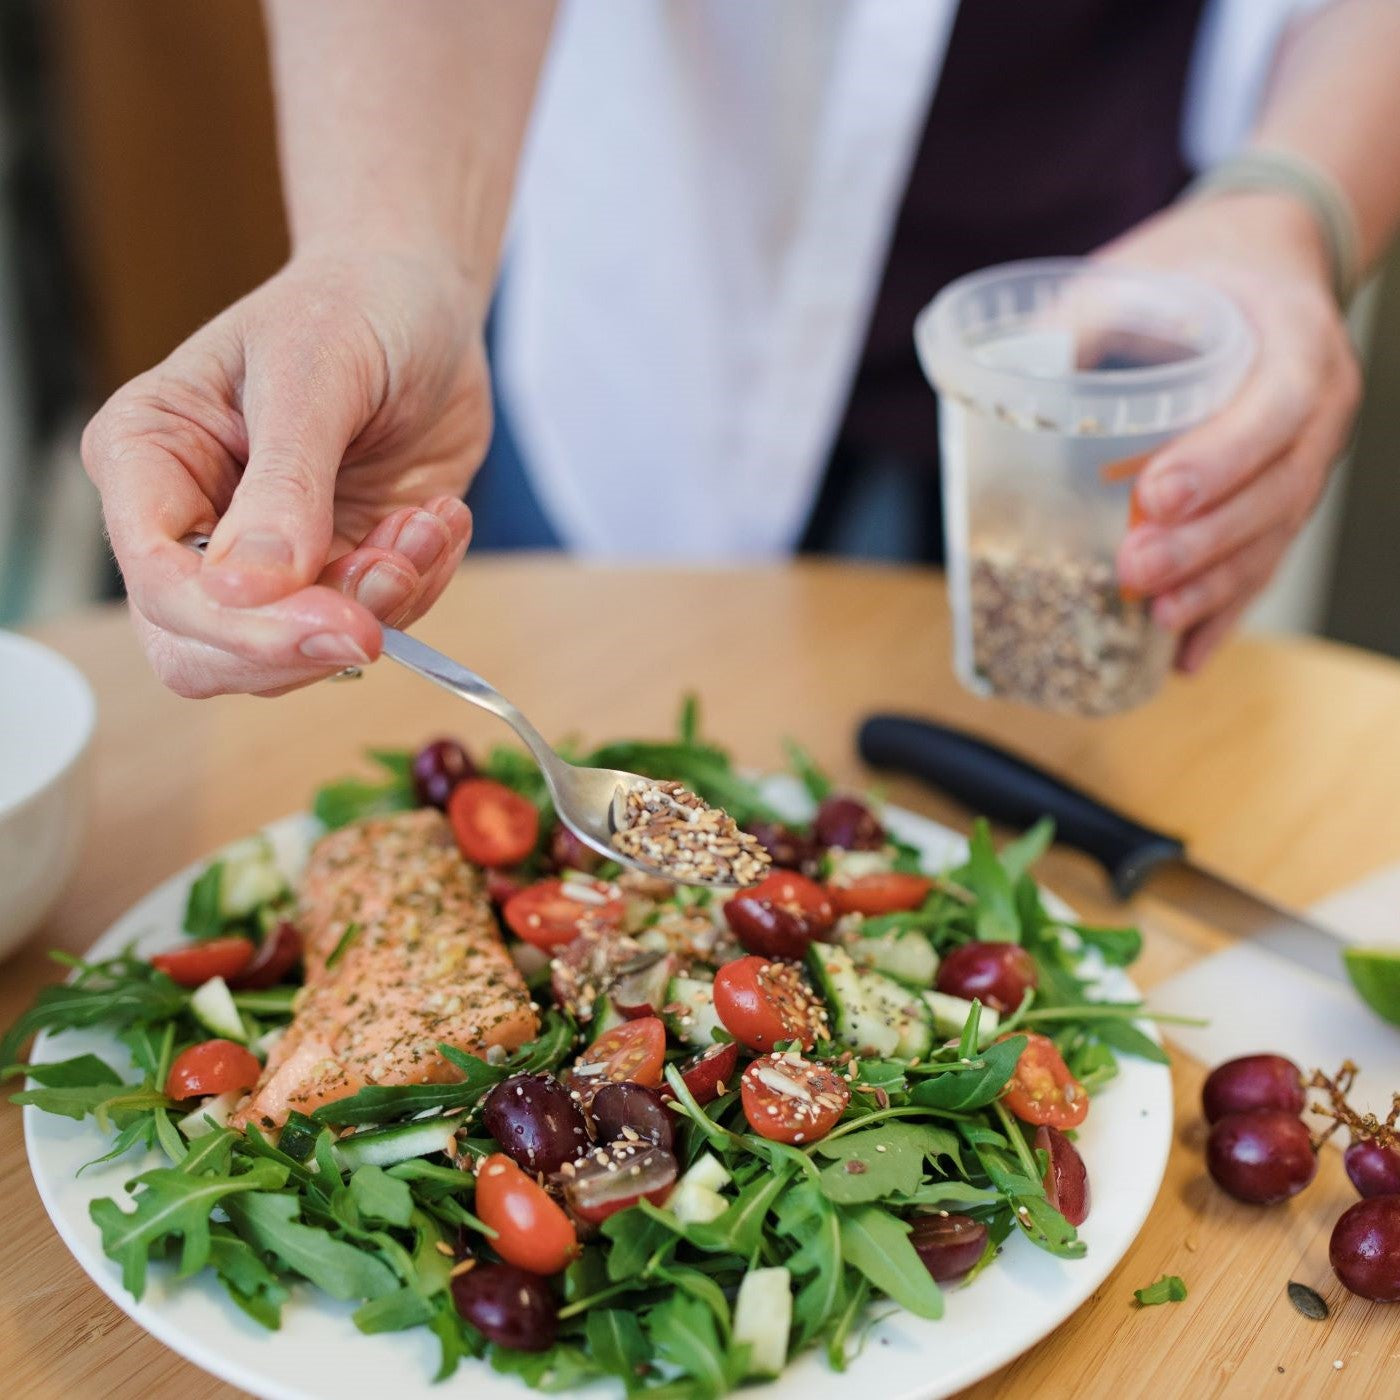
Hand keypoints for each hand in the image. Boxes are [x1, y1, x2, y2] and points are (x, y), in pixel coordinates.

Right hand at [82, 248, 488, 696]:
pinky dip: (417, 587)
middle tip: (391, 584)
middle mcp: (193, 523)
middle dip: (308, 640)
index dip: (242, 624)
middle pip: (206, 649)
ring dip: (382, 602)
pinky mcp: (335, 570)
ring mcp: (266, 558)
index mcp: (149, 460)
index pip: (161, 583)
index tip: (341, 623)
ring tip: (426, 521)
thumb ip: (284, 486)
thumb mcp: (313, 376)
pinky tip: (436, 520)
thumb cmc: (351, 308)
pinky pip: (369, 625)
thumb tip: (244, 590)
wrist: (422, 303)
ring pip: (296, 652)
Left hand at [1102, 192, 1361, 671]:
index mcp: (1296, 341)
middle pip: (1278, 491)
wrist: (1267, 261)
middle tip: (1134, 570)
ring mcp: (1307, 457)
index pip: (1274, 410)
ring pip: (1274, 536)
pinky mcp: (1282, 495)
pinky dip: (1225, 609)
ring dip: (1216, 586)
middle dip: (1205, 541)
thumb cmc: (1201, 267)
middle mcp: (1319, 407)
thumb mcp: (1146, 267)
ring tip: (1159, 618)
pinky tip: (1186, 654)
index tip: (1156, 495)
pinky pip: (1263, 559)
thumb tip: (1006, 371)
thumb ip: (1085, 316)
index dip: (1219, 459)